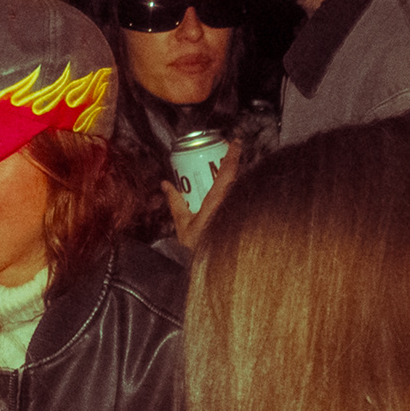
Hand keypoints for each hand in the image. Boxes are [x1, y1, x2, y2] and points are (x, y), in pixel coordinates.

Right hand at [167, 134, 243, 250]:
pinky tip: (229, 191)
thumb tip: (166, 184)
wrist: (215, 269)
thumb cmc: (198, 250)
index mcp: (216, 203)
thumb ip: (175, 203)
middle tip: (226, 153)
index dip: (233, 155)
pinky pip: (239, 198)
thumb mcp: (183, 227)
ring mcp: (239, 210)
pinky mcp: (243, 217)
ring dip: (233, 178)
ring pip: (239, 187)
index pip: (228, 173)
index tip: (236, 141)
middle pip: (236, 177)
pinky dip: (234, 191)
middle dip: (232, 164)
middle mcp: (231, 204)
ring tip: (224, 171)